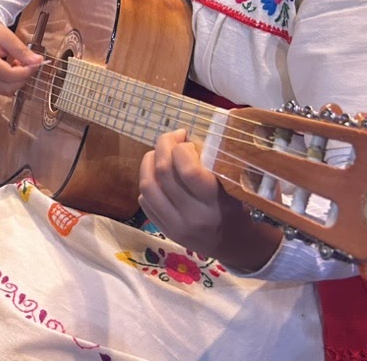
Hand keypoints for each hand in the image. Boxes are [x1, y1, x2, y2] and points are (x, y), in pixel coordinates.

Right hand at [0, 19, 45, 95]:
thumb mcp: (8, 37)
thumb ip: (22, 51)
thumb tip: (38, 61)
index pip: (10, 75)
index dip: (26, 71)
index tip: (36, 62)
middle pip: (8, 87)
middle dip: (23, 77)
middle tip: (29, 63)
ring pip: (6, 90)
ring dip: (18, 81)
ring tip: (20, 65)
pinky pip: (2, 88)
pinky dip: (12, 82)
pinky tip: (13, 69)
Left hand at [138, 129, 280, 269]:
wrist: (236, 245)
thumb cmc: (238, 208)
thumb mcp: (236, 186)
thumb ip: (215, 164)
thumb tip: (190, 137)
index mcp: (214, 203)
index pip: (188, 170)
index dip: (182, 148)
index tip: (187, 140)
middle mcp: (192, 216)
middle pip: (163, 172)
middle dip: (163, 146)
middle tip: (171, 137)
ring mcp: (175, 225)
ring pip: (148, 185)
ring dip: (148, 162)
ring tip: (158, 153)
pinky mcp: (164, 230)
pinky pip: (144, 201)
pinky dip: (147, 182)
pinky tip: (157, 175)